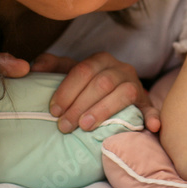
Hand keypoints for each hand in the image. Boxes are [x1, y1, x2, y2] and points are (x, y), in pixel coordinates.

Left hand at [33, 51, 159, 133]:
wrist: (115, 94)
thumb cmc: (87, 87)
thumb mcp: (70, 74)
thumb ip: (54, 68)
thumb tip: (34, 66)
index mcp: (101, 59)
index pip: (84, 70)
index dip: (68, 90)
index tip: (54, 110)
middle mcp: (121, 69)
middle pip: (102, 83)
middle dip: (80, 105)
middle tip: (63, 126)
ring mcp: (136, 85)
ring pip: (124, 93)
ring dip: (103, 110)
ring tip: (85, 127)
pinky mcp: (146, 103)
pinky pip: (151, 108)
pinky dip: (152, 116)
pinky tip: (150, 127)